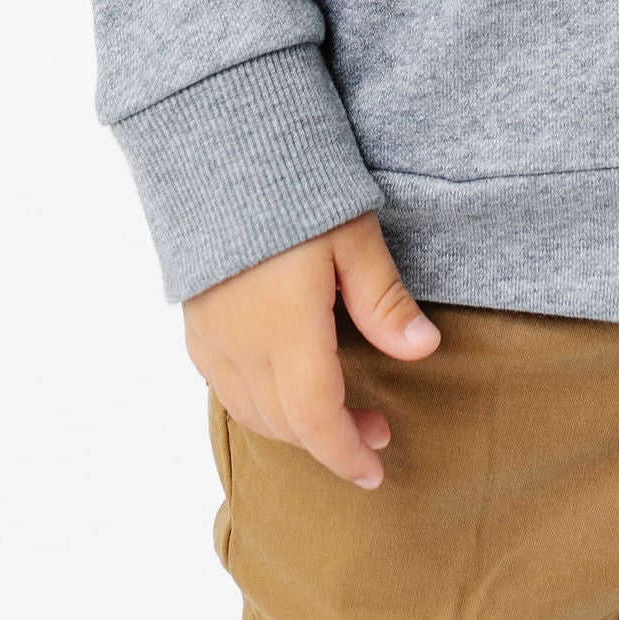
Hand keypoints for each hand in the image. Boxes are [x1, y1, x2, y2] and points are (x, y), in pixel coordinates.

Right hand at [183, 209, 439, 488]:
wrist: (219, 146)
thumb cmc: (294, 186)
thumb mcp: (352, 235)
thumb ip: (383, 299)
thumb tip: (423, 350)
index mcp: (285, 330)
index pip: (315, 420)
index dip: (346, 454)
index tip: (376, 472)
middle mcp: (240, 345)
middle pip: (285, 424)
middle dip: (331, 441)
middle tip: (377, 428)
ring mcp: (211, 336)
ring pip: (251, 411)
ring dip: (294, 425)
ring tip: (337, 410)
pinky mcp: (195, 321)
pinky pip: (224, 386)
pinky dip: (259, 403)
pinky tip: (285, 385)